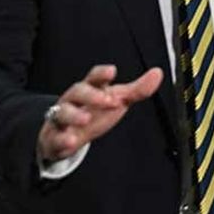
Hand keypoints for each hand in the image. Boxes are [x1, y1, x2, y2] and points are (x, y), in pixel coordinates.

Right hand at [38, 65, 163, 162]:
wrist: (66, 134)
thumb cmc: (94, 112)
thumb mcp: (116, 100)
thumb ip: (137, 89)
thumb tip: (157, 73)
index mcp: (90, 89)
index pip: (93, 78)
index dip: (101, 74)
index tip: (111, 72)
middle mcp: (74, 101)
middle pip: (78, 92)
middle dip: (91, 95)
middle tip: (108, 101)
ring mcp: (62, 118)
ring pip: (62, 112)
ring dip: (73, 115)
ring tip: (85, 119)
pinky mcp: (55, 137)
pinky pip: (55, 137)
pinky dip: (62, 139)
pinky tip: (70, 141)